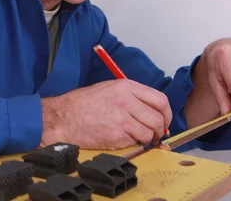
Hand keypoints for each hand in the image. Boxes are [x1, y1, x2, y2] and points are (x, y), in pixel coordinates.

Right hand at [40, 79, 171, 149]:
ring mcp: (122, 119)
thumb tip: (151, 110)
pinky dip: (133, 143)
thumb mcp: (109, 89)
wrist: (64, 117)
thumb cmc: (83, 103)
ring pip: (149, 133)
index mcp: (126, 87)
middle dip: (160, 130)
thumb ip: (132, 96)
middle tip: (155, 134)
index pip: (160, 100)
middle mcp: (127, 101)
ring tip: (137, 137)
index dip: (166, 113)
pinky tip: (122, 138)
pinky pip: (135, 142)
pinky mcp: (116, 135)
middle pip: (158, 118)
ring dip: (147, 138)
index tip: (165, 120)